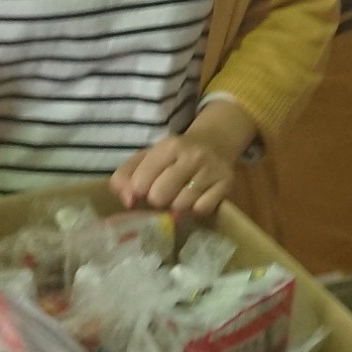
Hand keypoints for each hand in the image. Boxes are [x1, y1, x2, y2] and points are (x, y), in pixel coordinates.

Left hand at [113, 103, 254, 216]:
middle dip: (157, 199)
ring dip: (176, 206)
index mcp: (169, 146)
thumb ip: (126, 176)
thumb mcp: (148, 156)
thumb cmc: (175, 154)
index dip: (138, 191)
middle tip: (163, 193)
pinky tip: (194, 198)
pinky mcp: (226, 184)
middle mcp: (193, 156)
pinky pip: (202, 209)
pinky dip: (195, 209)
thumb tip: (128, 202)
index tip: (143, 189)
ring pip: (181, 206)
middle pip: (159, 197)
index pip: (140, 182)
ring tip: (178, 195)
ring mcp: (212, 170)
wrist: (216, 142)